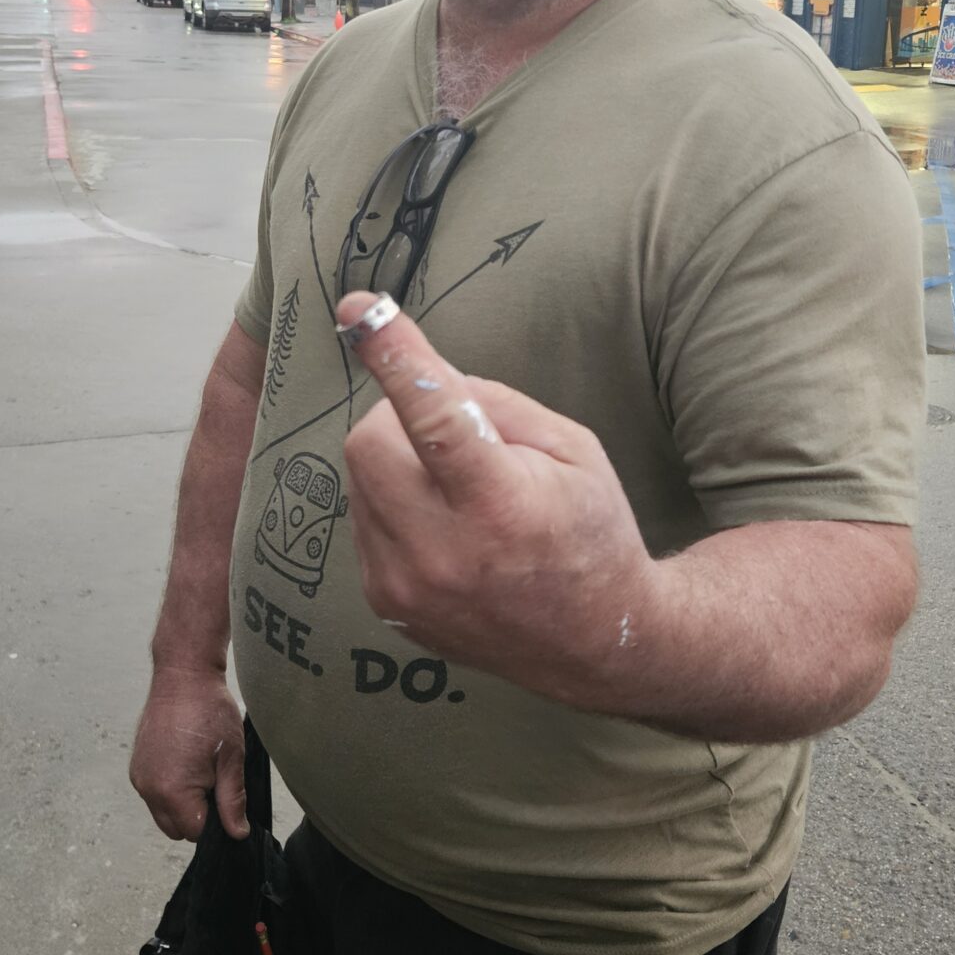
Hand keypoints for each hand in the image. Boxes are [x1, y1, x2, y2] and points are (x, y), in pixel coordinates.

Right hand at [130, 666, 249, 841]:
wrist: (183, 677)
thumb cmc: (210, 712)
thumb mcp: (231, 759)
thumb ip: (232, 800)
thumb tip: (236, 833)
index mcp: (172, 791)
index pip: (196, 832)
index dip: (216, 821)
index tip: (224, 796)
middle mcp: (149, 789)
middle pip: (176, 829)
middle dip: (197, 816)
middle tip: (214, 783)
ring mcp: (139, 778)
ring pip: (163, 813)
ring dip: (182, 805)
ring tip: (200, 770)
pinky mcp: (136, 767)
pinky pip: (154, 795)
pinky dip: (169, 790)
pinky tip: (185, 763)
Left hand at [337, 292, 655, 707]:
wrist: (595, 645)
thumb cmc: (591, 534)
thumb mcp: (574, 449)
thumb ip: (496, 405)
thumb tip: (423, 375)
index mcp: (501, 506)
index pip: (433, 417)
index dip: (396, 356)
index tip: (359, 310)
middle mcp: (443, 553)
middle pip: (370, 442)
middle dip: (399, 417)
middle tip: (447, 430)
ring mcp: (406, 587)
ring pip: (359, 480)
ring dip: (398, 463)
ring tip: (459, 492)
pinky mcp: (386, 603)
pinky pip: (364, 519)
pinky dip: (394, 504)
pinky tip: (445, 528)